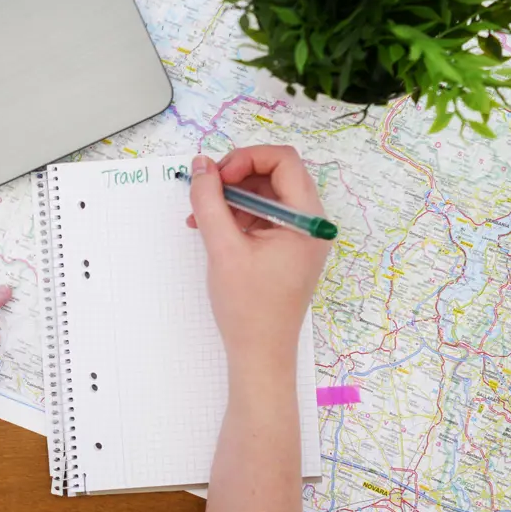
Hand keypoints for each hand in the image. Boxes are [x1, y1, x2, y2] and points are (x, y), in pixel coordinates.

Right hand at [187, 146, 329, 376]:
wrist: (260, 353)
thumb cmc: (248, 307)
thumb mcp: (223, 247)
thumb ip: (209, 201)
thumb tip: (201, 165)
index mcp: (307, 219)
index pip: (283, 161)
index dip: (247, 158)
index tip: (218, 176)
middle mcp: (310, 223)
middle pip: (275, 174)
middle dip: (236, 176)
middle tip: (206, 191)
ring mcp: (299, 236)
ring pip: (265, 194)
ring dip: (232, 197)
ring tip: (200, 216)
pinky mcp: (286, 249)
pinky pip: (262, 216)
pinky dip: (236, 215)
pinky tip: (210, 228)